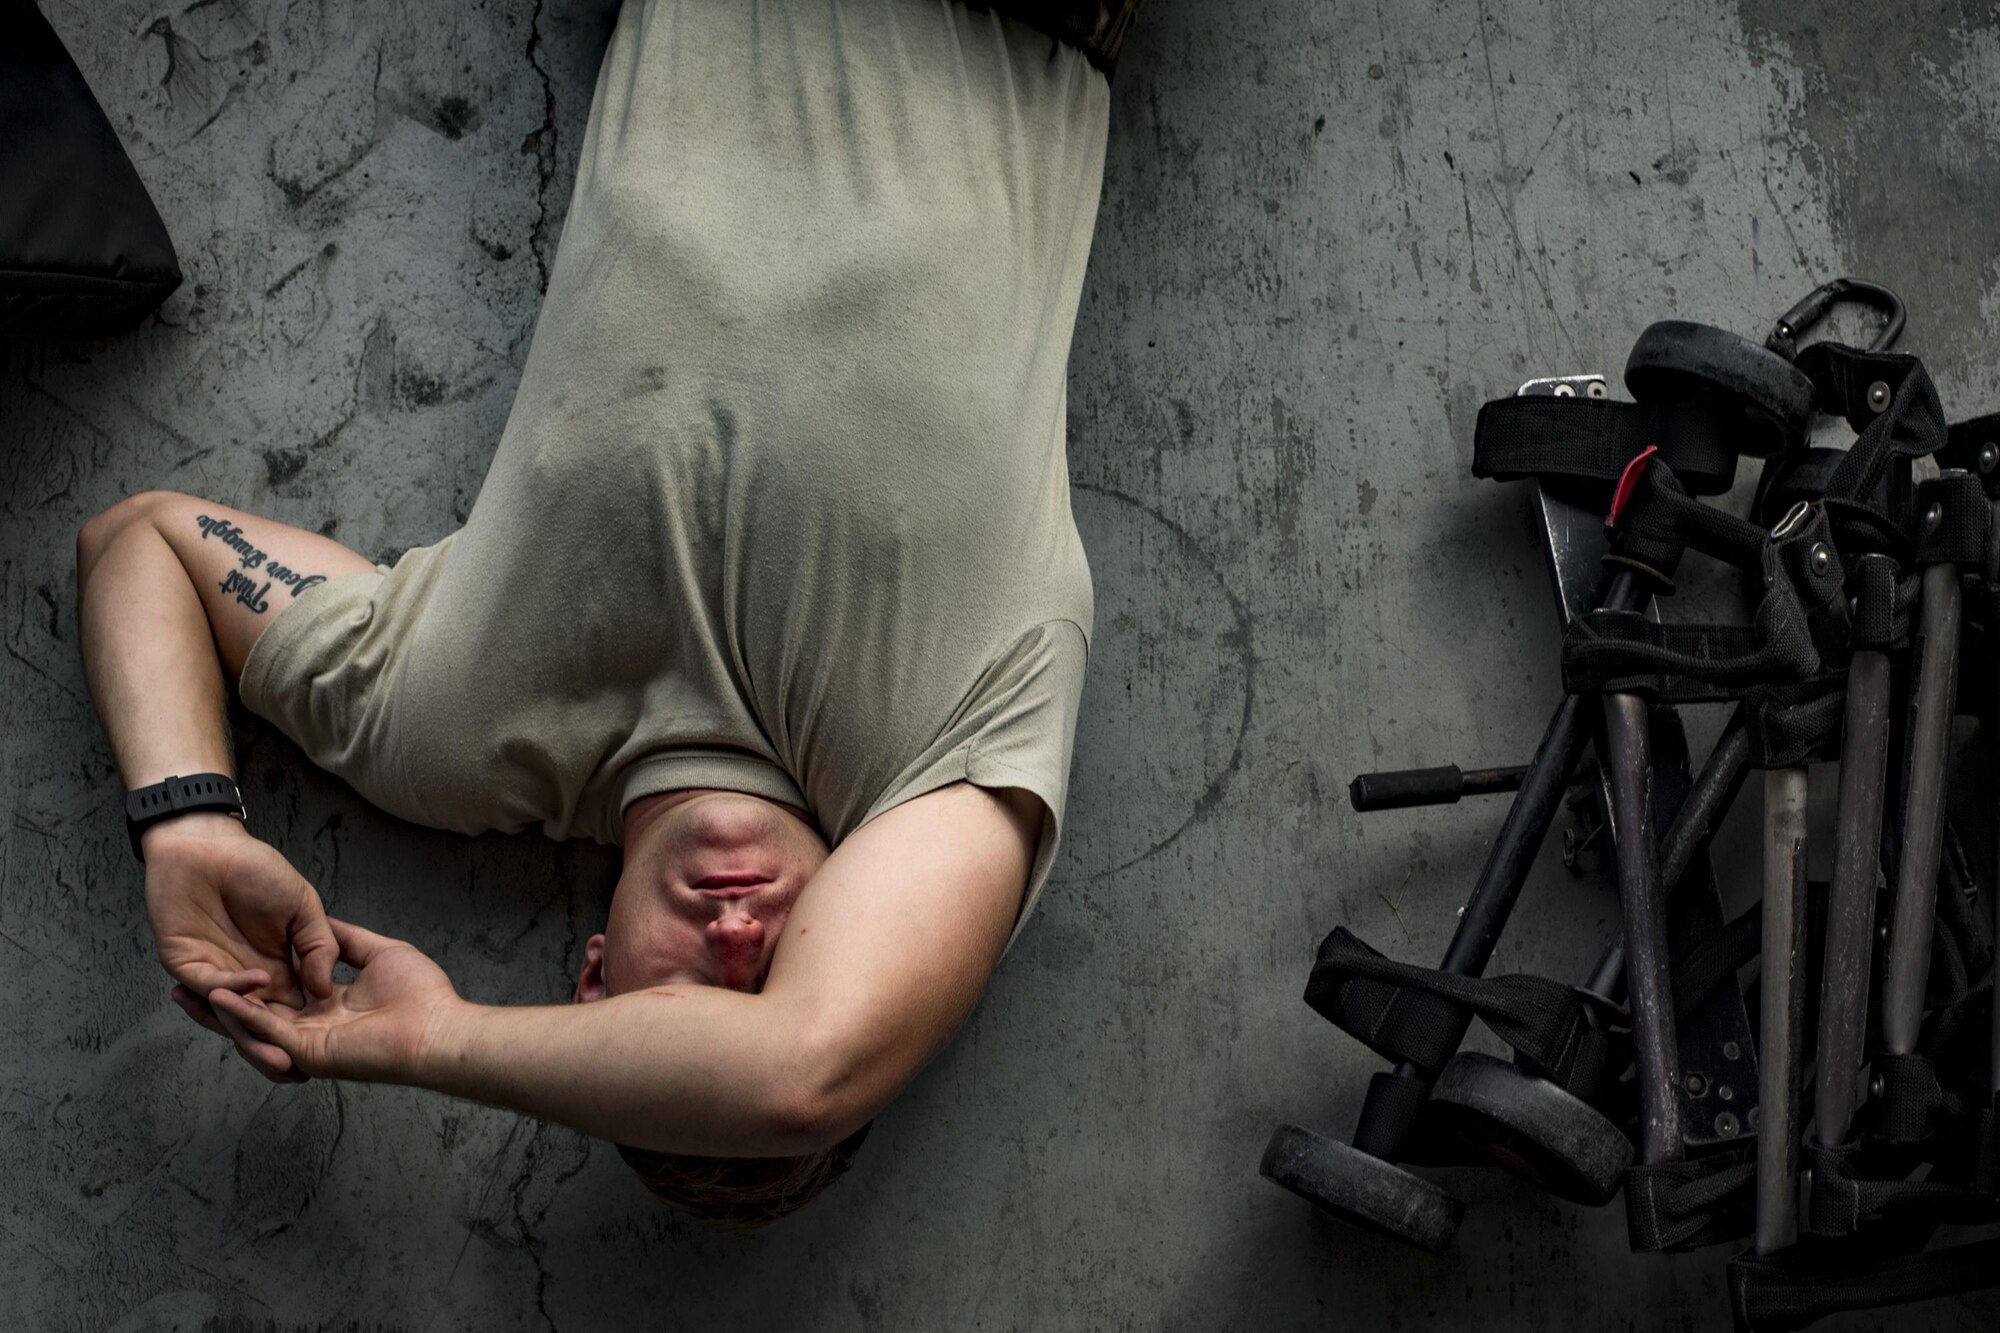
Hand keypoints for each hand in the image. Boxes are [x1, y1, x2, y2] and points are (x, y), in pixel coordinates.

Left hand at [145, 813, 337, 1079]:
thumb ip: (319, 944)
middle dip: (277, 1048)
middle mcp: (247, 980)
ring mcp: (215, 974)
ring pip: (232, 1015)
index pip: (295, 1011)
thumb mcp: (304, 907)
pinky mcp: (186, 965)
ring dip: (252, 1031)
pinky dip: (235, 988)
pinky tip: (260, 979)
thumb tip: (324, 984)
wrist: (210, 845)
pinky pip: (211, 986)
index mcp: (279, 970)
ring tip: (277, 1050)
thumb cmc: (258, 870)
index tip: (337, 1048)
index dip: (311, 1031)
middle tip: (297, 1069)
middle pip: (261, 1024)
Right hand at [206, 919, 462, 1084]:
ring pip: (250, 1025)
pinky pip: (266, 1030)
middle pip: (253, 1013)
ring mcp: (306, 1042)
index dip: (246, 978)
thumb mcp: (378, 953)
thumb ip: (344, 942)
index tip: (217, 954)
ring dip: (216, 1009)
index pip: (276, 993)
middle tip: (178, 982)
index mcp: (325, 1006)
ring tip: (182, 987)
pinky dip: (240, 1012)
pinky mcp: (308, 1050)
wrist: (440, 1026)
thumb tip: (324, 925)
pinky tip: (216, 991)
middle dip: (215, 1001)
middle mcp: (310, 1027)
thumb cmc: (422, 994)